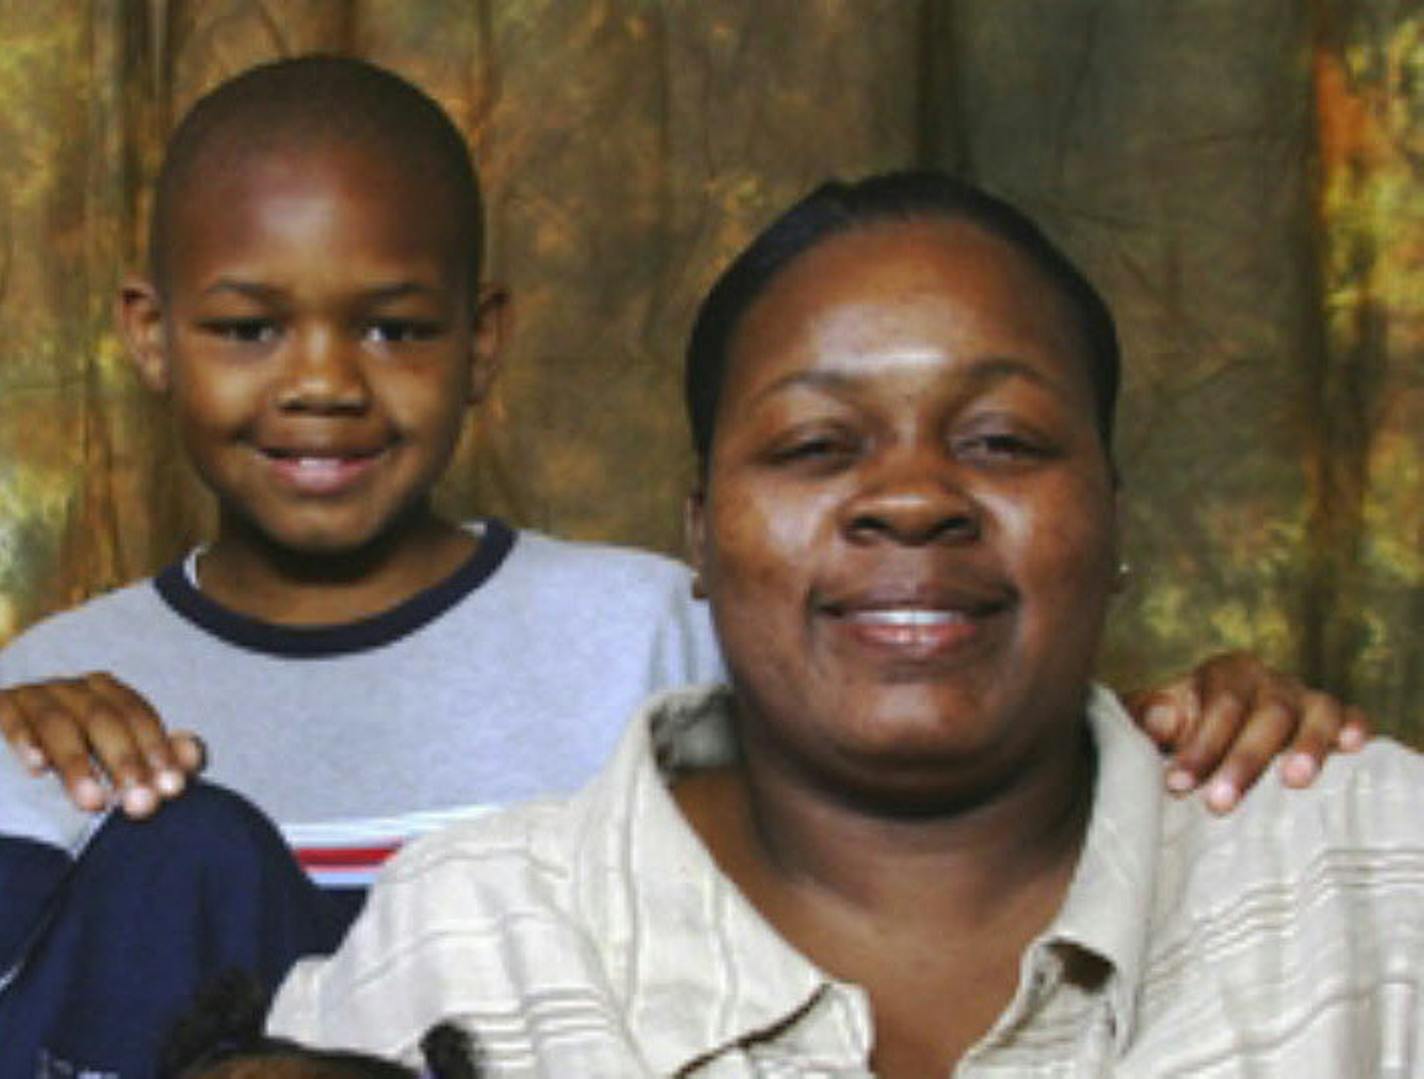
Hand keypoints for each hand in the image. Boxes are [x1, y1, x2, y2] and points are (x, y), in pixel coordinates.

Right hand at [0, 673, 204, 817]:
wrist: (10, 748)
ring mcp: (35, 696)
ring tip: (94, 804)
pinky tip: (37, 769)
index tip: (172, 789)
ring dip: (78, 764)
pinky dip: (25, 739)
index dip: (158, 751)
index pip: (140, 717)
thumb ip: (157, 756)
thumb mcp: (115, 757)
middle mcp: (74, 689)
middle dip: (125, 763)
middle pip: (104, 719)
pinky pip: (11, 717)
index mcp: (108, 694)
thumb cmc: (75, 754)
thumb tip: (193, 755)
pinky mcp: (1, 706)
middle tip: (140, 804)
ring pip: (59, 723)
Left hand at [1123, 651, 1368, 813]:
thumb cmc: (1185, 724)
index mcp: (1225, 673)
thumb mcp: (1159, 716)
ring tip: (1294, 782)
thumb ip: (1150, 716)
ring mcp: (1305, 697)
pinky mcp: (1334, 717)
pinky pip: (1350, 715)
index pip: (1217, 706)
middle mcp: (1269, 680)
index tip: (1177, 786)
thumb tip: (1156, 722)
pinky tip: (1353, 746)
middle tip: (1219, 805)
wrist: (1219, 720)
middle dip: (1244, 761)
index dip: (1200, 746)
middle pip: (1266, 713)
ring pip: (1315, 713)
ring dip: (1307, 746)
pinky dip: (1354, 727)